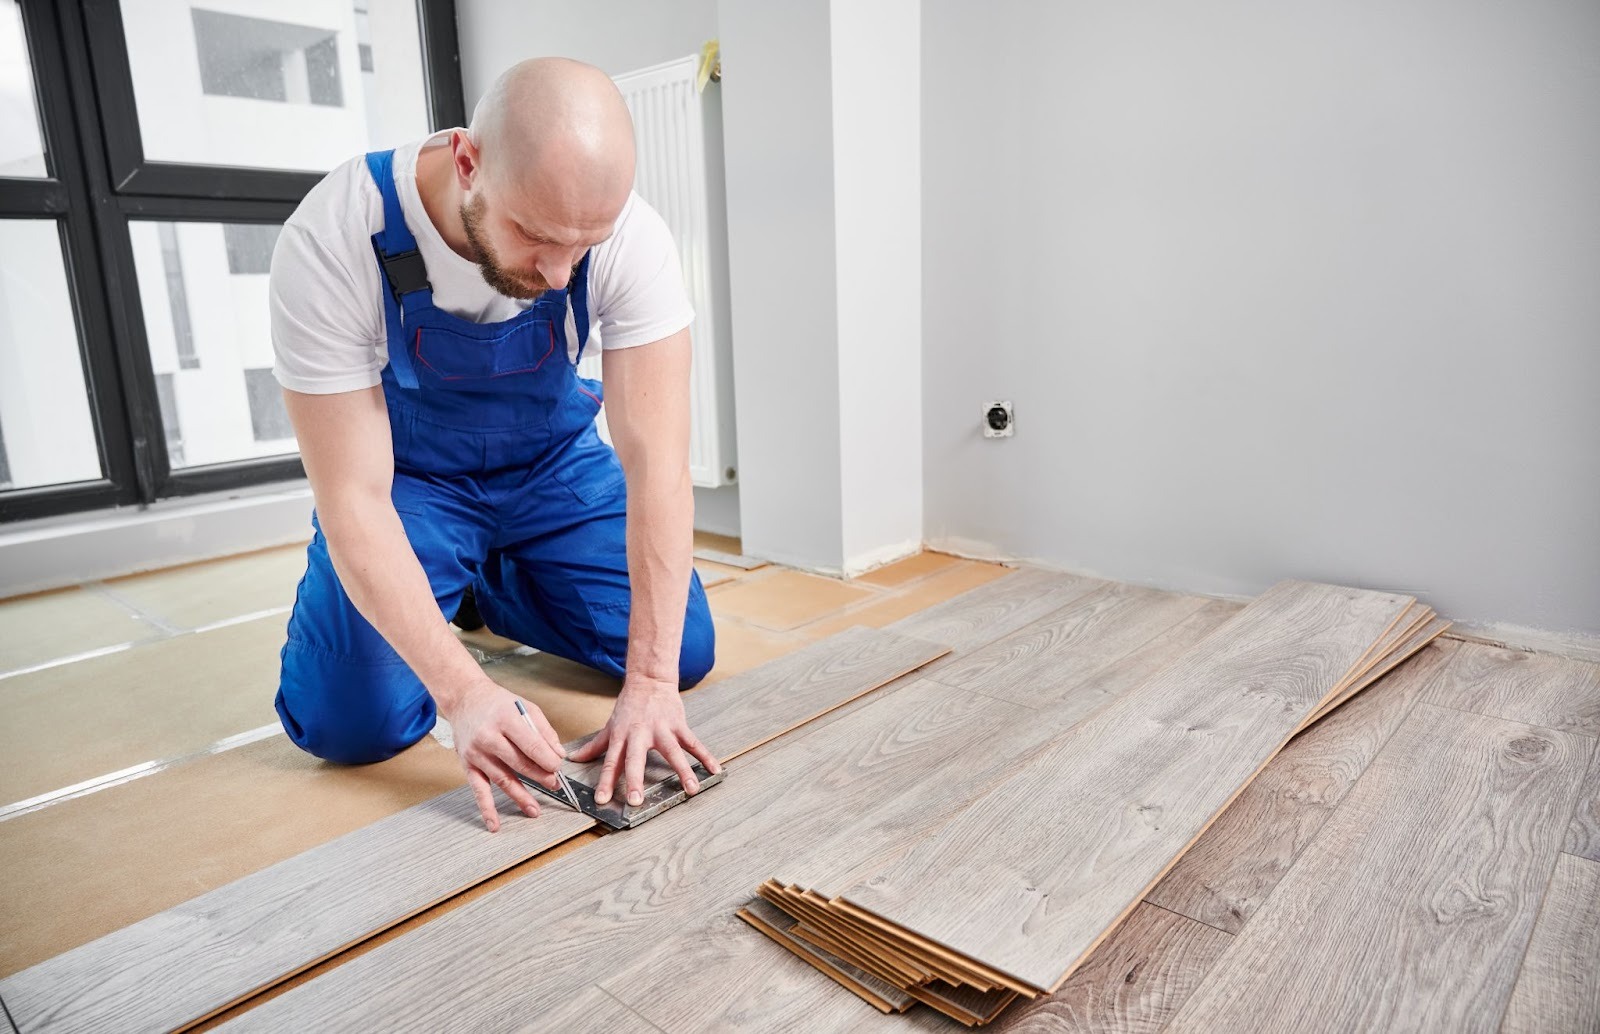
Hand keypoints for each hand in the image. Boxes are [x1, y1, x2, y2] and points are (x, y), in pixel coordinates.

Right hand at [444, 678, 565, 830]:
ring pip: (502, 779)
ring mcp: (476, 753)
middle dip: (540, 777)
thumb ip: (544, 731)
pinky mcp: (468, 765)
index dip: (547, 760)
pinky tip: (494, 824)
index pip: (531, 745)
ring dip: (520, 796)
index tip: (558, 768)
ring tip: (535, 810)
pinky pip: (478, 790)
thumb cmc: (497, 703)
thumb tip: (559, 754)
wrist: (465, 699)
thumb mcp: (525, 707)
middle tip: (554, 785)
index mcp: (505, 719)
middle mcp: (488, 737)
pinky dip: (486, 809)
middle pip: (518, 764)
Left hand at [568, 676, 720, 807]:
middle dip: (636, 780)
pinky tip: (714, 770)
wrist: (650, 680)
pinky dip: (705, 756)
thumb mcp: (610, 726)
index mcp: (621, 737)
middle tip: (636, 801)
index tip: (602, 801)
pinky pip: (694, 743)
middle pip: (636, 759)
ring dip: (683, 771)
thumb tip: (574, 759)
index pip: (611, 763)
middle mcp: (640, 734)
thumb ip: (594, 746)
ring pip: (672, 752)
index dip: (605, 782)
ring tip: (691, 790)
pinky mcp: (679, 725)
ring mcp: (662, 730)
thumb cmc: (629, 706)